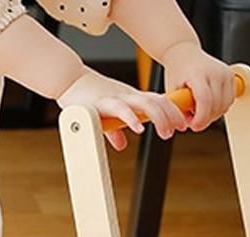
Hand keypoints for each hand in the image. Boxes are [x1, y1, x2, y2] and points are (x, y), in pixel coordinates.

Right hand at [58, 68, 187, 150]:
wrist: (67, 80)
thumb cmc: (87, 97)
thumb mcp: (106, 116)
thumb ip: (115, 131)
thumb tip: (121, 143)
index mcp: (131, 99)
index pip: (158, 101)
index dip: (172, 112)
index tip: (182, 125)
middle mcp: (127, 97)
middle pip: (156, 102)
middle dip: (171, 115)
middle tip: (178, 129)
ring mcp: (115, 98)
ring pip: (144, 104)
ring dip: (158, 117)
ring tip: (165, 132)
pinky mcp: (101, 103)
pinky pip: (119, 109)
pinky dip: (131, 119)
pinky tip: (139, 129)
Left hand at [162, 42, 236, 131]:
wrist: (184, 51)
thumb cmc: (178, 70)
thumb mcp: (172, 89)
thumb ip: (179, 108)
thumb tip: (185, 125)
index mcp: (198, 73)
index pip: (205, 100)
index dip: (201, 118)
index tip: (194, 126)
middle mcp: (215, 71)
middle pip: (216, 106)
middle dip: (205, 119)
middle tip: (194, 120)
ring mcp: (225, 73)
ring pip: (225, 106)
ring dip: (213, 115)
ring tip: (200, 110)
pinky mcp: (231, 76)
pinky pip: (230, 101)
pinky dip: (221, 107)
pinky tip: (210, 104)